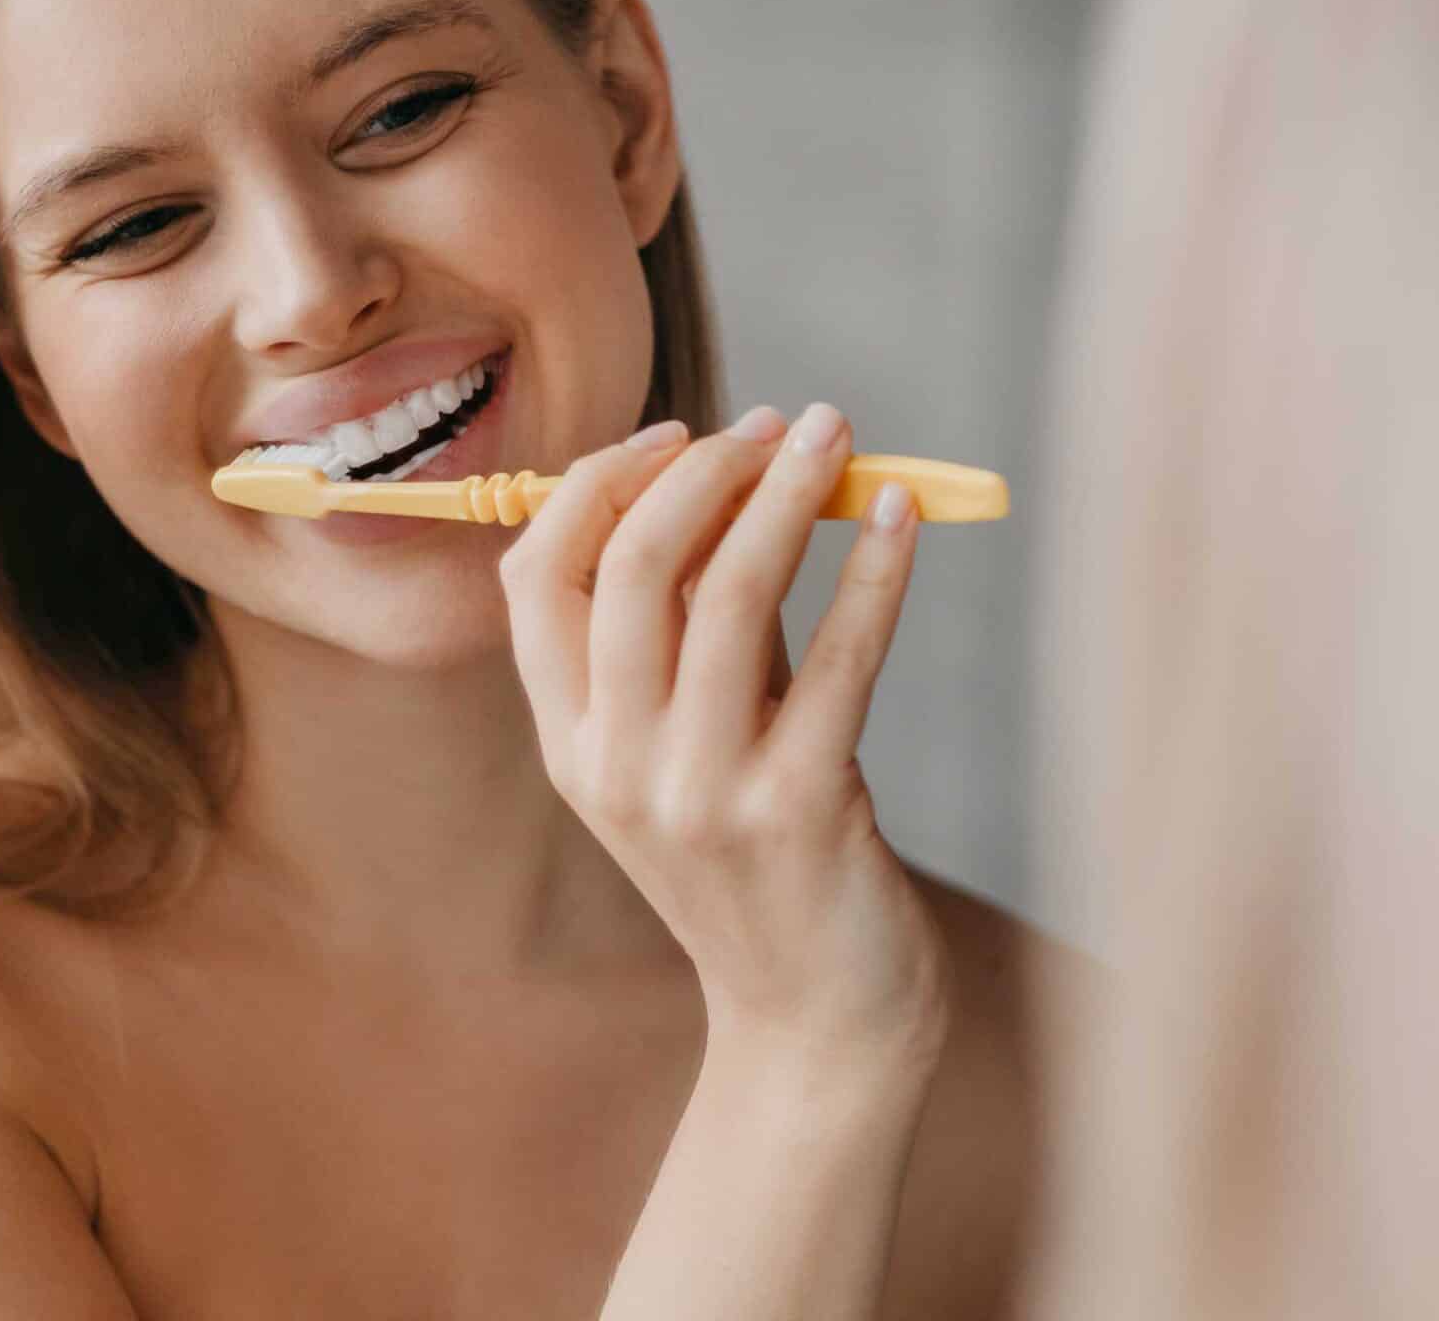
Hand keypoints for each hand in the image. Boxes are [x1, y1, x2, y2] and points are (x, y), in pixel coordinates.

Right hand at [499, 402, 949, 1065]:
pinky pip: (843, 655)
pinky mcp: (801, 810)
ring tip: (834, 433)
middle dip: (705, 470)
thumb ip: (686, 633)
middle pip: (632, 567)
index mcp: (568, 743)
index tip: (677, 433)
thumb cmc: (758, 854)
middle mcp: (616, 766)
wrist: (816, 1014)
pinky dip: (876, 569)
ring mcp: (702, 794)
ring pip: (732, 593)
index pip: (538, 574)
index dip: (600, 483)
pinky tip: (901, 518)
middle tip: (774, 424)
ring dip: (788, 492)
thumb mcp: (685, 746)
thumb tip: (729, 477)